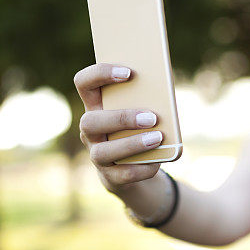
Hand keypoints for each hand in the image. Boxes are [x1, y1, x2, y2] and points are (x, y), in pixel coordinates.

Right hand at [73, 63, 162, 192]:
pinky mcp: (110, 177)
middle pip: (90, 122)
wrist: (136, 166)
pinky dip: (142, 168)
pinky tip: (157, 161)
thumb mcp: (141, 112)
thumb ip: (147, 100)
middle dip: (121, 118)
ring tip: (158, 138)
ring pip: (102, 152)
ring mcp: (97, 155)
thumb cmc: (140, 129)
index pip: (83, 83)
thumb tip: (166, 95)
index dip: (99, 74)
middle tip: (151, 117)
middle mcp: (90, 131)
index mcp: (96, 106)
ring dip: (131, 144)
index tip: (128, 72)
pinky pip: (122, 175)